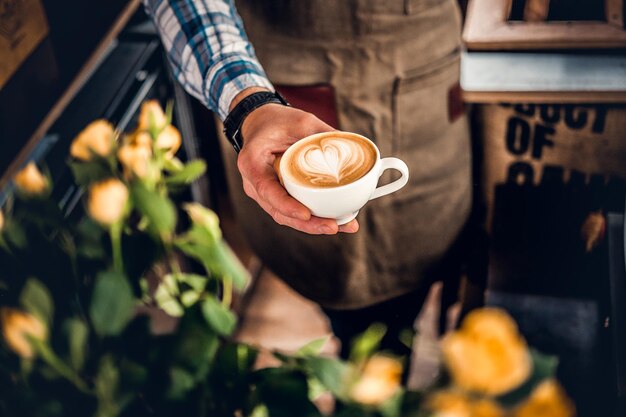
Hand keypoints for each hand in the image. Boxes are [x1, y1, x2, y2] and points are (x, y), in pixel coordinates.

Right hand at [233, 90, 358, 234]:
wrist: (261, 124)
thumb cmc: (277, 121)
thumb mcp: (300, 121)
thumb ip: (323, 134)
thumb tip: (352, 148)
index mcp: (252, 163)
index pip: (267, 190)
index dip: (287, 206)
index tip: (306, 214)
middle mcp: (254, 183)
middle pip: (278, 211)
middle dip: (307, 224)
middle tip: (333, 226)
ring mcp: (264, 193)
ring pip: (286, 216)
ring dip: (313, 225)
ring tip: (342, 225)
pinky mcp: (277, 196)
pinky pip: (292, 211)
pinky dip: (312, 218)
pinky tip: (336, 220)